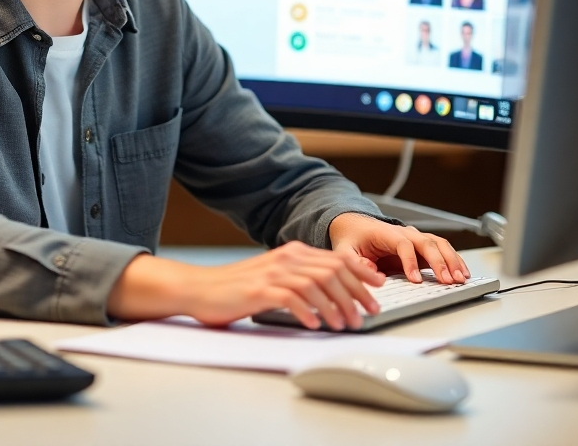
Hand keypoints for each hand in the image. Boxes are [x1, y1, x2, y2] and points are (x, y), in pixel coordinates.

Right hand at [107, 242, 385, 330]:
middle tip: (367, 313)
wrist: (201, 288)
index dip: (359, 272)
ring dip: (335, 306)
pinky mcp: (259, 289)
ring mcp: (271, 272)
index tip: (377, 287)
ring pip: (316, 284)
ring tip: (344, 324)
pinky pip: (291, 298)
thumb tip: (332, 294)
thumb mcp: (273, 278)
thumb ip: (299, 279)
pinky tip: (315, 324)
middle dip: (355, 293)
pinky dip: (307, 311)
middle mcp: (284, 258)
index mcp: (290, 253)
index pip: (334, 258)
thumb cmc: (237, 288)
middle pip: (330, 270)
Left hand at [328, 212, 470, 284]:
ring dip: (451, 260)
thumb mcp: (344, 250)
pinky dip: (454, 259)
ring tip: (460, 278)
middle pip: (426, 242)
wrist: (354, 225)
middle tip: (447, 280)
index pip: (402, 244)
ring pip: (438, 244)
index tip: (415, 280)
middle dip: (439, 261)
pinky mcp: (421, 247)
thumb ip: (354, 261)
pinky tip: (462, 273)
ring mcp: (414, 238)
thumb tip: (371, 273)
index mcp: (385, 233)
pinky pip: (441, 249)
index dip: (410, 261)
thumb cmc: (351, 238)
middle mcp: (403, 232)